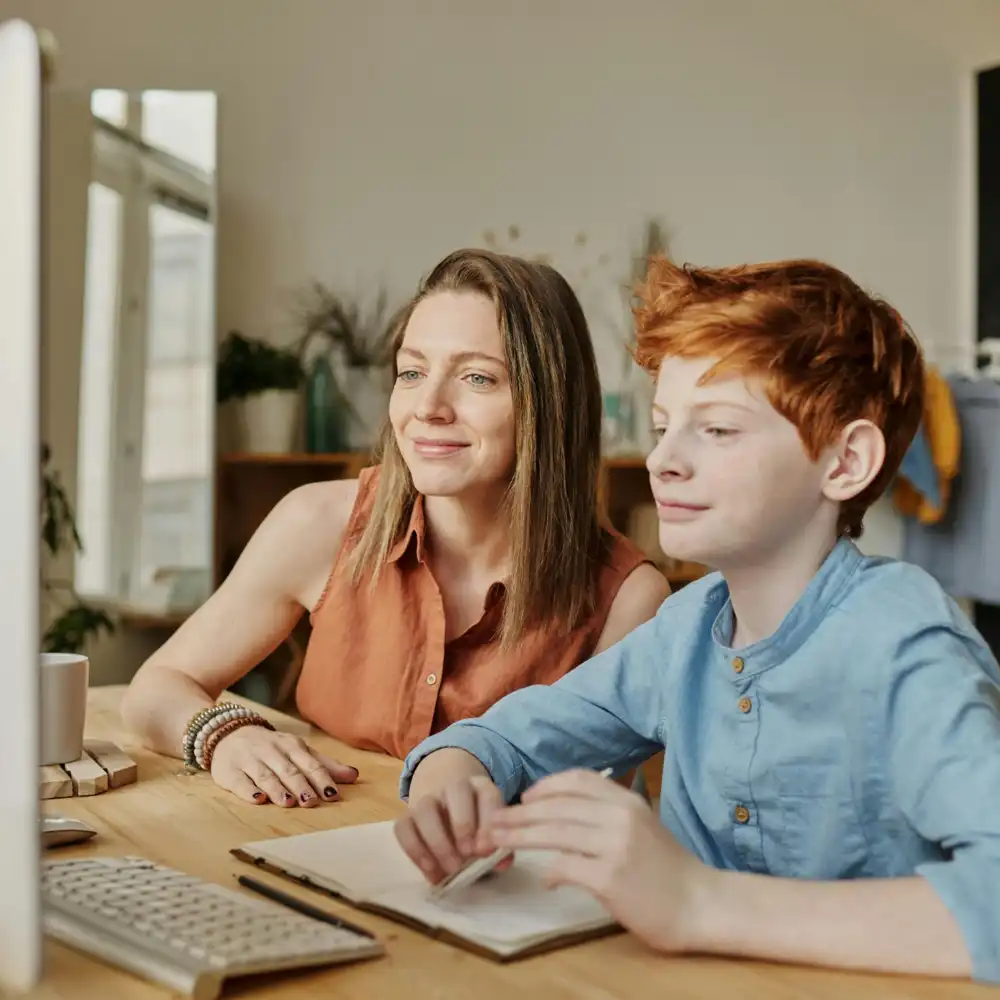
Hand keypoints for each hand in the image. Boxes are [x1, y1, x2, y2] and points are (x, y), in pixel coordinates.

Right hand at [209, 725, 358, 806]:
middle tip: (312, 802)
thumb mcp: (298, 751)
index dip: (321, 778)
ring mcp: (249, 760)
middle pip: (288, 769)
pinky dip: (248, 790)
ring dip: (277, 788)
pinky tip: (257, 799)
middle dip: (301, 785)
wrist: (229, 732)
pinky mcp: (229, 770)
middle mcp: (271, 751)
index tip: (332, 794)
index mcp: (291, 746)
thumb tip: (354, 776)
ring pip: (265, 775)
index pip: (309, 763)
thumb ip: (324, 765)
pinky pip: (239, 780)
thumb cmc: (271, 747)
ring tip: (288, 802)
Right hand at [394, 776, 512, 884]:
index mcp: (481, 788)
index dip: (488, 821)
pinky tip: (430, 870)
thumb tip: (502, 862)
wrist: (448, 820)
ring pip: (425, 807)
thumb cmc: (476, 834)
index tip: (486, 850)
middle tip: (468, 854)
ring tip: (450, 867)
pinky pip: (403, 827)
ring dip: (437, 839)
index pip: (487, 793)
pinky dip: (415, 849)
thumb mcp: (490, 837)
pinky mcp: (407, 817)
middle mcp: (454, 788)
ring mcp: (428, 800)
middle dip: (463, 823)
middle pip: (456, 789)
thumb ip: (497, 849)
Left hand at [487, 769, 713, 953]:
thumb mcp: (640, 826)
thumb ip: (605, 816)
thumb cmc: (668, 869)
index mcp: (626, 800)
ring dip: (521, 836)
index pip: (577, 780)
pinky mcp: (610, 877)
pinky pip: (567, 867)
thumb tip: (562, 819)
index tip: (525, 798)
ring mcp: (615, 845)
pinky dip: (551, 872)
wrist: (701, 904)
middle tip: (495, 820)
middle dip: (521, 813)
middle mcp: (620, 815)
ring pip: (555, 832)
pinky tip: (544, 879)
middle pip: (558, 806)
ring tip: (499, 840)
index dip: (546, 787)